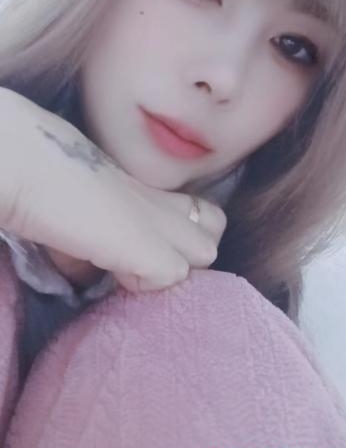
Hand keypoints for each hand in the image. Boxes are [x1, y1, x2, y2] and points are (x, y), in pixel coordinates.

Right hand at [0, 88, 226, 292]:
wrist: (28, 163)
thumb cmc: (41, 179)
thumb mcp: (75, 214)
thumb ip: (88, 247)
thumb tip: (85, 277)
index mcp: (140, 188)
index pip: (193, 209)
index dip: (178, 236)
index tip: (142, 252)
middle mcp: (157, 199)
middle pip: (214, 222)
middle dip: (192, 250)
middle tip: (151, 266)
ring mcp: (158, 221)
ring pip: (207, 249)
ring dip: (177, 270)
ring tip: (137, 275)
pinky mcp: (148, 245)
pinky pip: (175, 273)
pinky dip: (151, 285)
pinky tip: (120, 278)